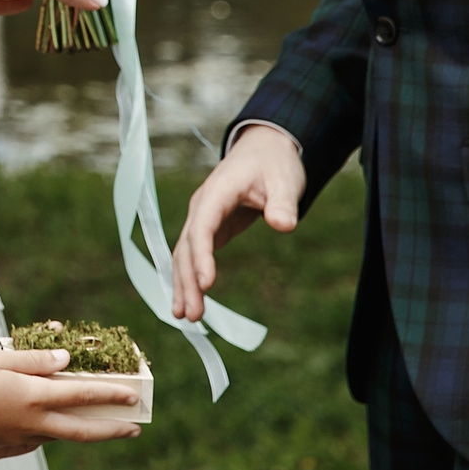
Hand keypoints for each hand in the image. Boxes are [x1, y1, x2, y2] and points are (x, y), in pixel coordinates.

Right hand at [0, 349, 142, 446]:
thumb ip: (34, 361)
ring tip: (100, 426)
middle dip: (111, 430)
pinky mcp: (2, 443)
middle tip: (134, 429)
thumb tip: (67, 361)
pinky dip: (54, 435)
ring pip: (61, 437)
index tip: (132, 395)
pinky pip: (37, 440)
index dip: (110, 394)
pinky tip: (52, 429)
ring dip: (85, 433)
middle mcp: (31, 421)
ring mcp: (17, 436)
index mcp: (33, 396)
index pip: (81, 394)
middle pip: (81, 430)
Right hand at [170, 124, 304, 321]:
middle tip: (194, 316)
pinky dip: (188, 278)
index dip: (202, 256)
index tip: (207, 284)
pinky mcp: (209, 228)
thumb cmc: (274, 164)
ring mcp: (202, 217)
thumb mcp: (286, 180)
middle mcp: (201, 206)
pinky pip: (192, 255)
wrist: (264, 151)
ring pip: (184, 254)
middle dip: (187, 281)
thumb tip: (283, 225)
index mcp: (217, 192)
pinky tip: (188, 301)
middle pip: (187, 247)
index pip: (202, 226)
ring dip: (182, 284)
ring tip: (186, 318)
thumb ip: (283, 203)